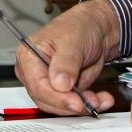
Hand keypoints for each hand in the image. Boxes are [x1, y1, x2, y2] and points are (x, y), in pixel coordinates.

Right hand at [14, 0, 120, 115]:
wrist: (98, 27)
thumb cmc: (80, 25)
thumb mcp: (73, 40)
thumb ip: (66, 62)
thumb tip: (59, 84)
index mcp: (29, 57)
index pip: (37, 85)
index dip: (57, 97)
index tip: (76, 102)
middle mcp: (35, 72)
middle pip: (47, 99)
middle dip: (71, 104)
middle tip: (90, 104)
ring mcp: (49, 82)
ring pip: (61, 105)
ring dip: (83, 106)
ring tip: (100, 100)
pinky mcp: (64, 90)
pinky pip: (74, 103)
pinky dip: (89, 103)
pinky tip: (102, 100)